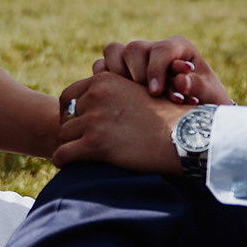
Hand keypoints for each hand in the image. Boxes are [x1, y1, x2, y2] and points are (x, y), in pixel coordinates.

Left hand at [54, 71, 186, 171]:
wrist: (185, 136)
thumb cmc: (167, 119)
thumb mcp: (137, 93)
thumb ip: (114, 94)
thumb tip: (93, 108)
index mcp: (104, 80)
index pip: (69, 96)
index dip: (72, 114)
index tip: (81, 128)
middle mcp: (96, 95)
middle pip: (65, 118)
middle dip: (71, 132)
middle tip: (81, 145)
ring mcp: (95, 119)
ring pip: (62, 136)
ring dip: (70, 147)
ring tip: (84, 157)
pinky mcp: (95, 143)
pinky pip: (62, 154)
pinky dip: (64, 162)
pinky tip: (75, 166)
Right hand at [94, 36, 233, 106]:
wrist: (195, 118)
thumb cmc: (206, 102)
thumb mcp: (210, 96)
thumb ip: (199, 86)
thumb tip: (181, 82)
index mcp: (178, 48)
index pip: (161, 49)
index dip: (156, 69)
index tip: (156, 92)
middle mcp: (153, 49)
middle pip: (133, 48)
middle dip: (137, 74)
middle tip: (146, 96)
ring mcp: (134, 59)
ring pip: (112, 52)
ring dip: (117, 75)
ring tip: (130, 97)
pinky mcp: (119, 72)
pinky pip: (101, 67)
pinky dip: (104, 80)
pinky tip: (118, 99)